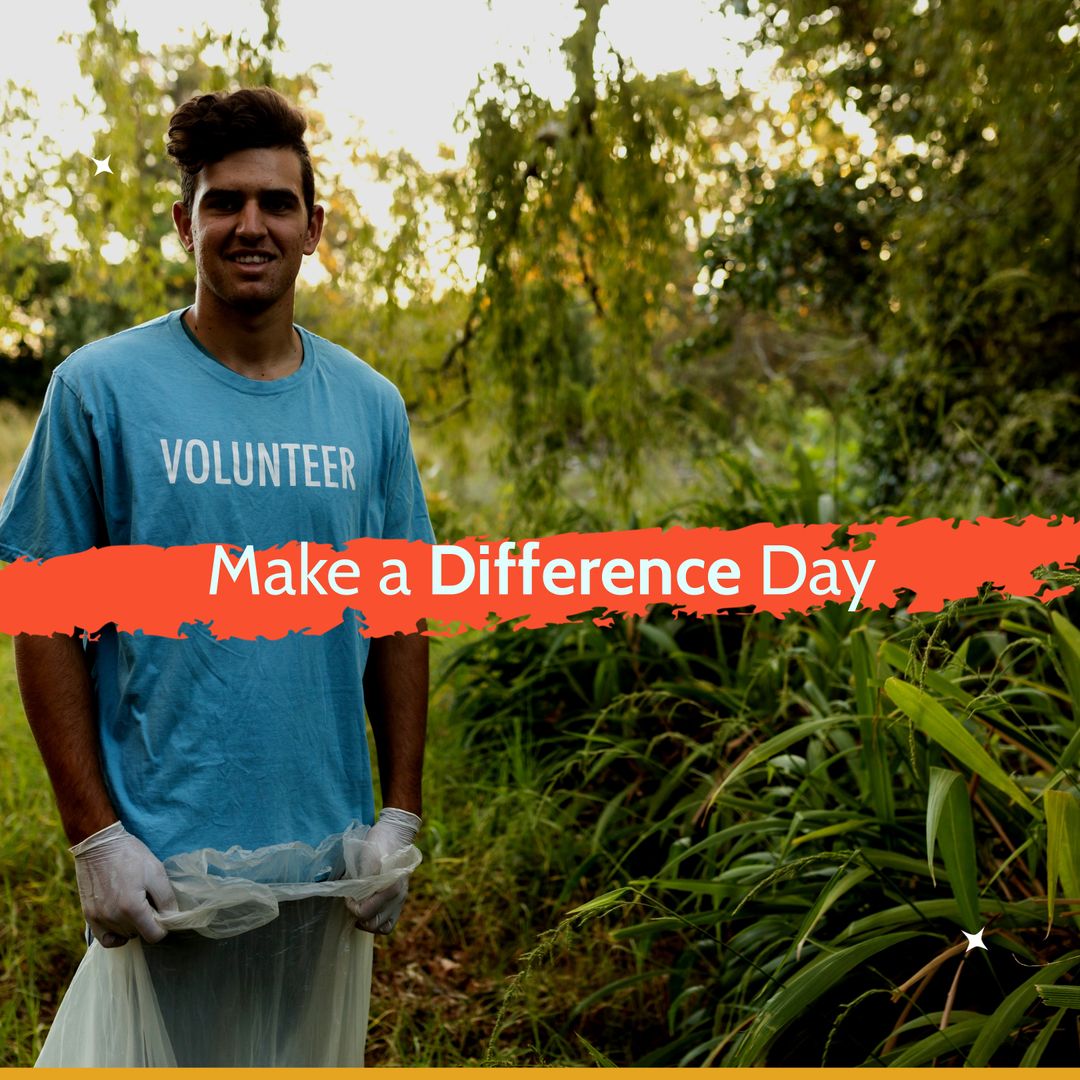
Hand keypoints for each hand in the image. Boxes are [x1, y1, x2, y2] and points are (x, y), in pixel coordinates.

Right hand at [71, 821, 177, 947]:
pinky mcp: (89, 915)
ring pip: (124, 935)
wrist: (100, 845)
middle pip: (139, 934)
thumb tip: (171, 918)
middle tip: (150, 902)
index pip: (153, 935)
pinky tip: (123, 925)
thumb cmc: (131, 856)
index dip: (163, 927)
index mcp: (132, 908)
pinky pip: (105, 939)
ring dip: (133, 926)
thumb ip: (166, 899)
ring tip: (136, 905)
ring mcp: (98, 918)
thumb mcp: (157, 872)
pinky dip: (116, 936)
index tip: (164, 913)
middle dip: (148, 922)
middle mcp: (113, 918)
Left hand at [346, 807, 420, 934]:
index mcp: (390, 886)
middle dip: (358, 916)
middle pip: (372, 923)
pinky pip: (389, 923)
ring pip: (381, 927)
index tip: (348, 895)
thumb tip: (353, 898)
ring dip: (368, 922)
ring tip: (360, 909)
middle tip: (352, 902)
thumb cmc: (379, 843)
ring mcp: (400, 900)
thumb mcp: (366, 857)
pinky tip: (370, 911)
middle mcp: (398, 896)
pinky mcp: (400, 900)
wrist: (396, 833)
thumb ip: (361, 880)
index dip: (351, 906)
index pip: (365, 912)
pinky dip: (378, 923)